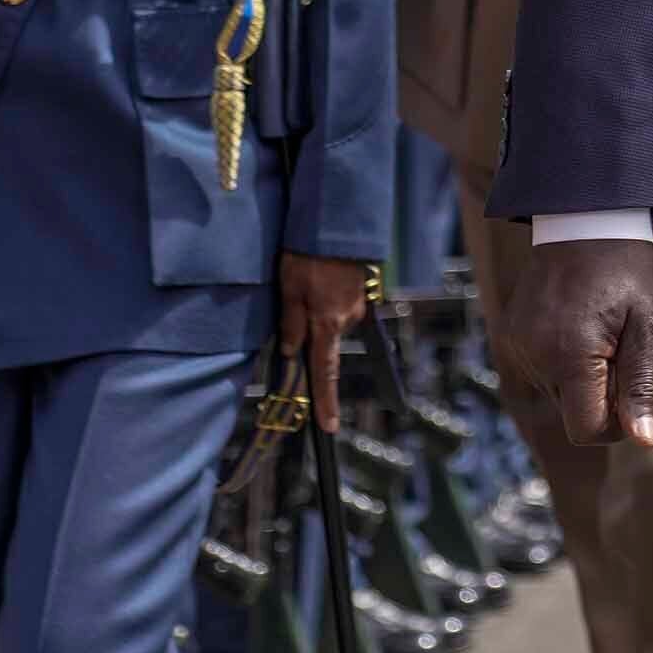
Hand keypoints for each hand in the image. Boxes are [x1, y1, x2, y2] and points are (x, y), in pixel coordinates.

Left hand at [276, 254, 369, 432]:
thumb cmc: (308, 255)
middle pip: (325, 341)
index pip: (325, 372)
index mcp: (328, 324)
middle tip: (296, 294)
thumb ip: (291, 323)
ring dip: (317, 309)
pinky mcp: (362, 291)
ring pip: (331, 321)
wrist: (338, 224)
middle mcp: (347, 320)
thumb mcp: (290, 289)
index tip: (329, 428)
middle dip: (310, 331)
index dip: (325, 401)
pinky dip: (327, 298)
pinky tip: (320, 278)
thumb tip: (292, 354)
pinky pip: (340, 305)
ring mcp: (358, 305)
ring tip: (305, 279)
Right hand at [505, 237, 652, 446]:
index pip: (585, 431)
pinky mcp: (509, 336)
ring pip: (556, 394)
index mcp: (570, 356)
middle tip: (620, 346)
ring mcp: (516, 346)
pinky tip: (577, 325)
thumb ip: (640, 386)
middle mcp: (534, 356)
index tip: (631, 393)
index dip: (614, 426)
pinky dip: (561, 362)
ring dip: (581, 378)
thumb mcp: (647, 326)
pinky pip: (539, 370)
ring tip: (598, 330)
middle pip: (571, 413)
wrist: (582, 218)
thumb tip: (643, 441)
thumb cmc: (625, 270)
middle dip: (600, 395)